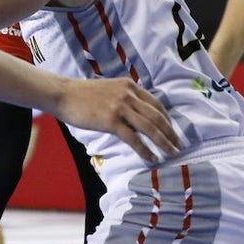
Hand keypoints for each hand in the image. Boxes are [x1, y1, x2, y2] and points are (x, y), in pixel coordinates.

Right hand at [54, 77, 180, 164]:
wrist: (63, 94)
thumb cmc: (82, 95)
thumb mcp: (109, 90)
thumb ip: (124, 98)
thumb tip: (136, 115)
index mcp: (129, 86)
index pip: (156, 104)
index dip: (167, 119)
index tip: (173, 131)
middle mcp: (128, 94)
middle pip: (157, 116)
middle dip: (170, 133)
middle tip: (179, 146)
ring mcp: (120, 107)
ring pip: (150, 127)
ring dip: (164, 142)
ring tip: (171, 153)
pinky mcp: (111, 120)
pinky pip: (134, 138)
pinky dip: (145, 149)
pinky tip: (152, 158)